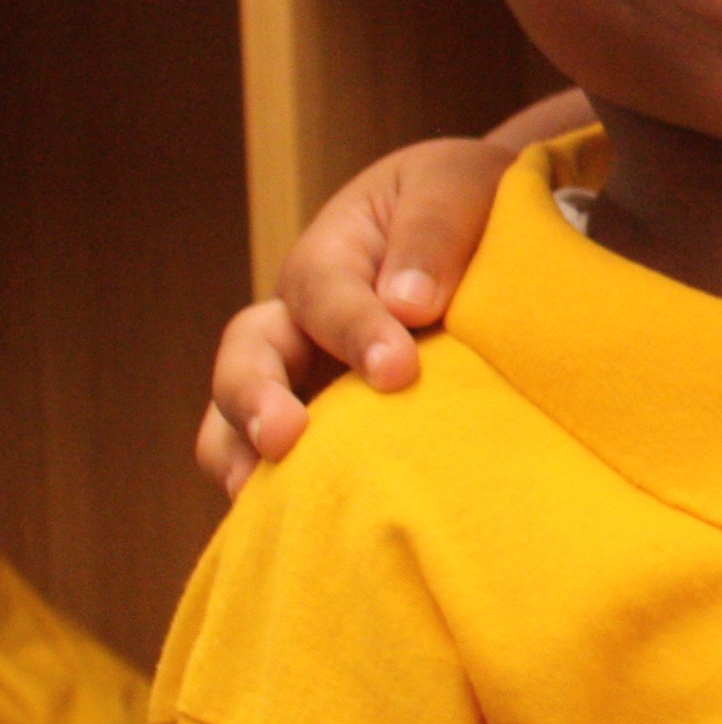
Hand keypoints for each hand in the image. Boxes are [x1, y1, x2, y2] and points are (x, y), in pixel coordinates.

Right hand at [196, 135, 519, 493]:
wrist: (482, 227)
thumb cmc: (468, 204)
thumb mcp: (457, 189)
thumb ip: (432, 236)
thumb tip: (407, 304)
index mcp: (330, 257)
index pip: (324, 298)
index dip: (355, 332)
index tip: (399, 370)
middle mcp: (299, 323)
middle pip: (246, 359)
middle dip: (255, 400)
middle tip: (286, 438)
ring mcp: (305, 380)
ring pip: (237, 421)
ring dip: (242, 459)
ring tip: (263, 504)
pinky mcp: (329, 428)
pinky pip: (289, 467)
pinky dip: (283, 496)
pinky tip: (313, 535)